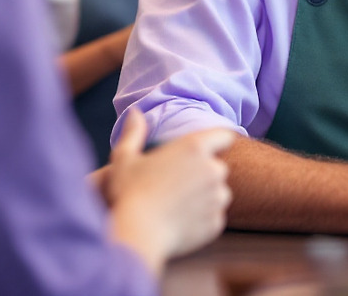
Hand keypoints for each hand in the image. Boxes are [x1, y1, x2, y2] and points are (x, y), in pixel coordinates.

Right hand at [105, 110, 233, 275]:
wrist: (137, 234)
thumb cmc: (129, 193)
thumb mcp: (125, 158)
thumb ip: (134, 133)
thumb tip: (135, 113)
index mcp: (194, 148)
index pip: (222, 136)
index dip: (217, 140)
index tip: (208, 148)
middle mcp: (213, 169)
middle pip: (218, 167)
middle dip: (204, 174)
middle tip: (178, 184)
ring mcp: (217, 197)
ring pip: (219, 193)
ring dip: (206, 197)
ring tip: (178, 205)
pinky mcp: (217, 222)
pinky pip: (214, 217)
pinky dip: (202, 219)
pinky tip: (180, 222)